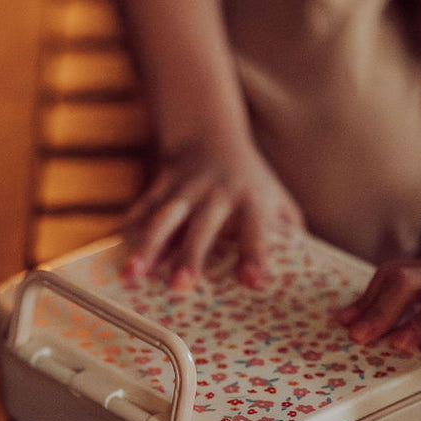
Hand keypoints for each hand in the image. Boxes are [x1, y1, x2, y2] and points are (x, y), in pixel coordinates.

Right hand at [122, 140, 304, 287]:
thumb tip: (304, 264)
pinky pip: (144, 204)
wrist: (212, 133)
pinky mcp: (163, 182)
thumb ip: (289, 230)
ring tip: (133, 275)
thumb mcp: (277, 198)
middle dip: (191, 256)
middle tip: (180, 287)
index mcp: (252, 201)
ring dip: (148, 246)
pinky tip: (116, 247)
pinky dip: (130, 225)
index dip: (255, 255)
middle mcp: (219, 194)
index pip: (257, 232)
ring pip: (165, 217)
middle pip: (203, 227)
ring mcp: (188, 187)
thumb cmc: (250, 179)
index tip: (254, 281)